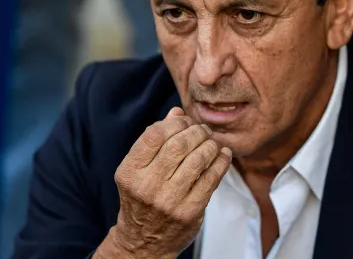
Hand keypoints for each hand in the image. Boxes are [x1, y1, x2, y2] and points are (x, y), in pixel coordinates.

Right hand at [95, 107, 231, 258]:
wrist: (143, 241)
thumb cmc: (143, 198)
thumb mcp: (139, 170)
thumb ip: (156, 140)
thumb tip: (177, 112)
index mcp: (129, 171)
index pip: (154, 135)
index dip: (174, 122)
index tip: (184, 121)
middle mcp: (146, 186)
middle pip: (179, 144)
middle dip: (196, 131)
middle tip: (203, 130)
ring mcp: (169, 200)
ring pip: (198, 159)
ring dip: (210, 144)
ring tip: (212, 142)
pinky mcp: (189, 211)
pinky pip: (211, 178)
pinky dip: (221, 161)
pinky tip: (223, 155)